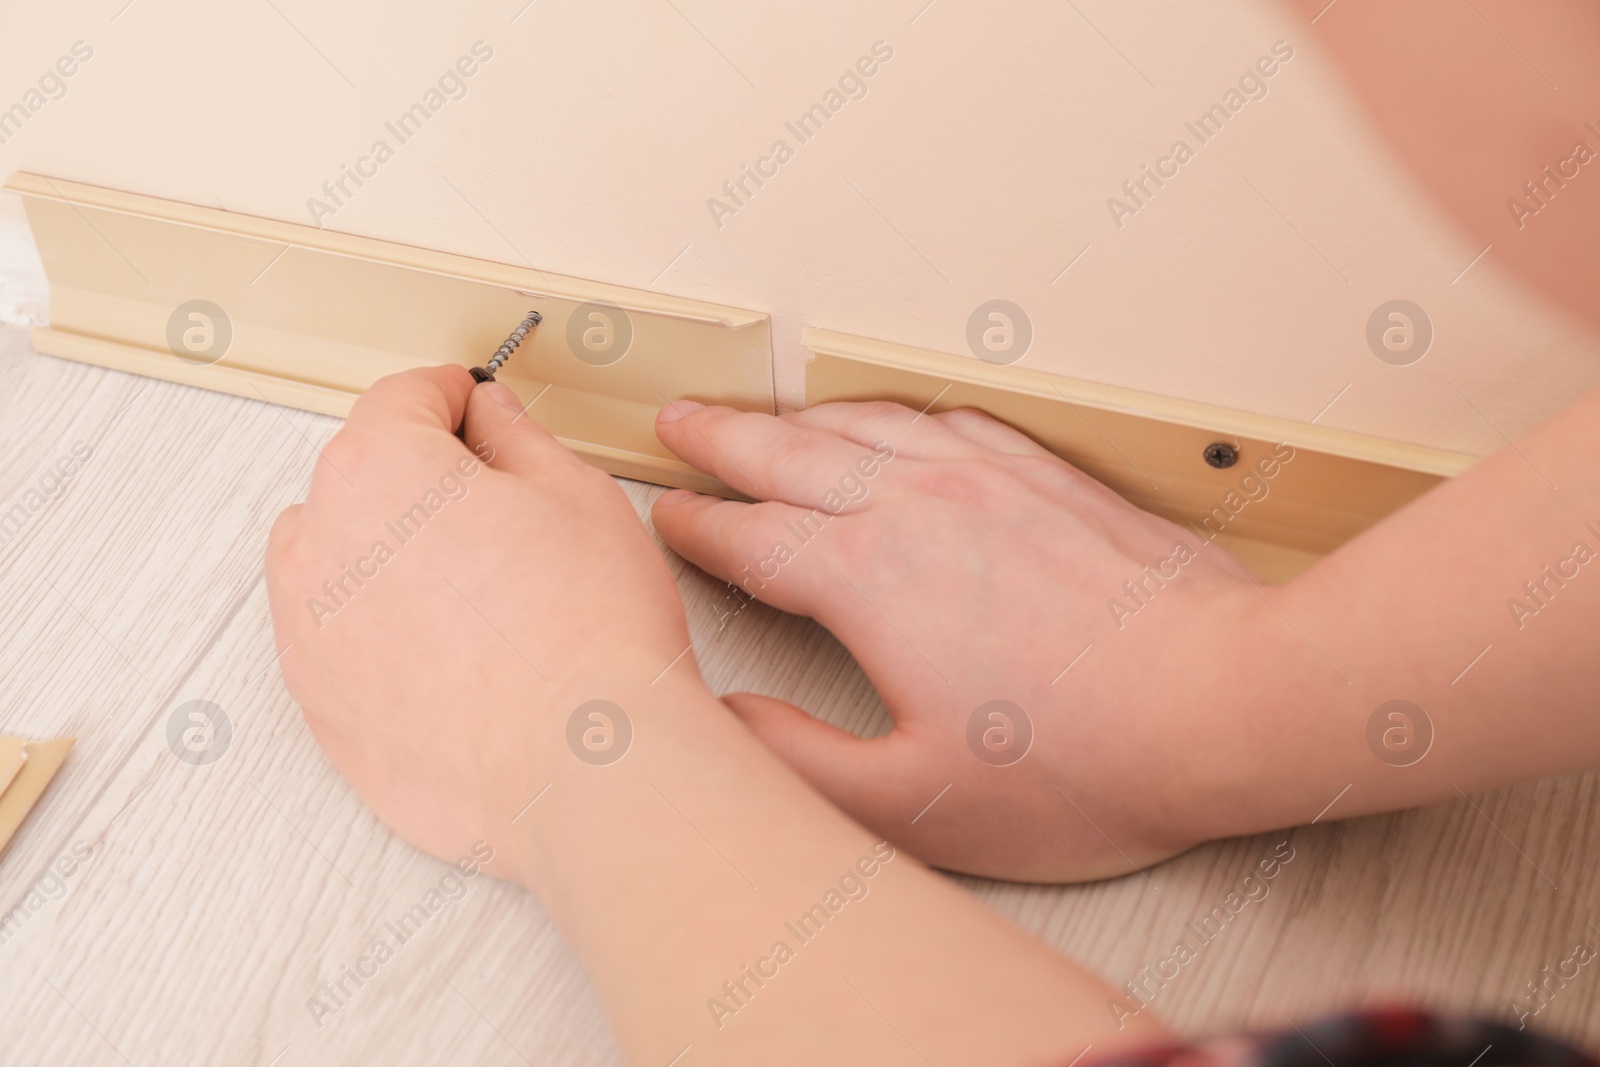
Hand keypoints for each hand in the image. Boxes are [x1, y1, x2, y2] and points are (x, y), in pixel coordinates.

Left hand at [265, 367, 696, 879]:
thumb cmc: (589, 634)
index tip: (474, 406)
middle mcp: (320, 545)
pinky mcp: (321, 710)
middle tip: (498, 510)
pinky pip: (341, 643)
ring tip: (479, 595)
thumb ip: (516, 438)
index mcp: (378, 469)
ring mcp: (309, 636)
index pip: (401, 397)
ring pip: (339, 562)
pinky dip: (383, 634)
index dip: (452, 395)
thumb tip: (490, 421)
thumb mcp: (577, 494)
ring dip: (390, 557)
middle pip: (360, 478)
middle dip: (418, 480)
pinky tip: (459, 656)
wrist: (582, 767)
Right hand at [652, 399, 1271, 881]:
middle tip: (675, 423)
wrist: (1216, 701)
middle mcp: (913, 507)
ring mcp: (983, 479)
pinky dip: (894, 413)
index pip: (750, 538)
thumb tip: (729, 719)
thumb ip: (798, 760)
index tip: (668, 519)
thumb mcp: (914, 802)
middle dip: (720, 439)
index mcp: (864, 579)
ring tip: (758, 412)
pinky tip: (890, 420)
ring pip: (862, 425)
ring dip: (796, 416)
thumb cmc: (1078, 764)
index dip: (697, 529)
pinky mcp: (1044, 476)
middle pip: (788, 454)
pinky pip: (946, 419)